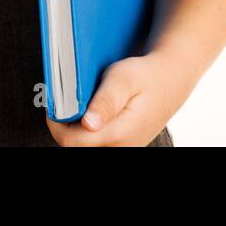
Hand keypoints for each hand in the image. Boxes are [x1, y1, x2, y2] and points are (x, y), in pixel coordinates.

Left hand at [46, 52, 193, 145]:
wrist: (171, 82)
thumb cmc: (146, 76)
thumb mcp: (124, 79)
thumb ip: (105, 102)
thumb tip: (88, 123)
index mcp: (119, 134)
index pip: (72, 142)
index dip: (56, 123)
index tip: (53, 102)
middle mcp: (122, 147)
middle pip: (76, 146)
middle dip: (64, 125)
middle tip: (63, 99)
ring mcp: (123, 149)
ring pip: (85, 145)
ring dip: (75, 127)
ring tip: (77, 102)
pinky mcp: (123, 145)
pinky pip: (96, 142)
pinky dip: (87, 129)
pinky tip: (89, 111)